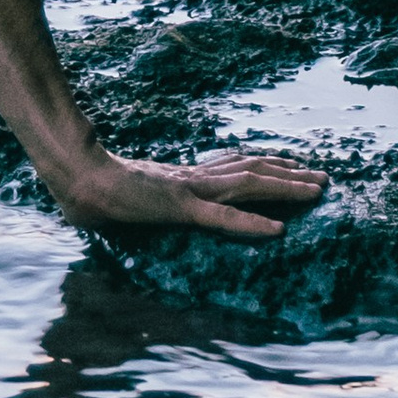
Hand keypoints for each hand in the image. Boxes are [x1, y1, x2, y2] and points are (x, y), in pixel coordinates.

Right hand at [44, 145, 325, 245]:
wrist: (73, 176)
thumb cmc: (91, 188)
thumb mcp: (125, 199)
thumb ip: (136, 204)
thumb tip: (132, 210)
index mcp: (182, 177)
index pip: (233, 167)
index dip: (266, 167)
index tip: (292, 167)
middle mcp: (193, 178)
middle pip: (252, 170)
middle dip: (290, 173)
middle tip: (323, 176)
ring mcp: (188, 191)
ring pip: (249, 186)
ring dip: (286, 189)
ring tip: (318, 190)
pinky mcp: (179, 207)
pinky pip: (222, 218)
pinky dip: (252, 223)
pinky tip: (278, 230)